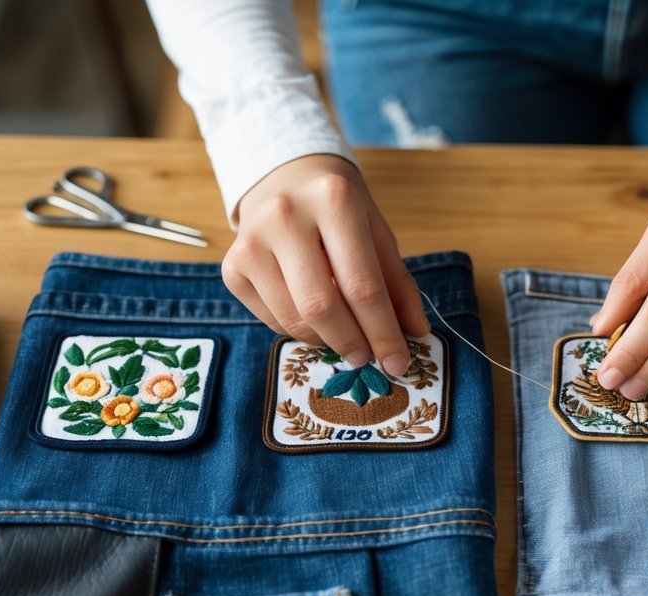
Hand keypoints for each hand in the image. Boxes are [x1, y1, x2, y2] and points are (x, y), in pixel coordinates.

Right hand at [222, 154, 428, 374]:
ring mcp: (251, 240)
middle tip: (368, 358)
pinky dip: (300, 332)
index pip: (362, 285)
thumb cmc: (339, 212)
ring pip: (294, 319)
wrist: (288, 181)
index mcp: (333, 200)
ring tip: (345, 338)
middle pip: (321, 306)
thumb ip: (398, 284)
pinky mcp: (232, 266)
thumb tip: (415, 334)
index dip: (383, 332)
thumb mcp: (376, 234)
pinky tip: (315, 320)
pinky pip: (272, 320)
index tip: (398, 363)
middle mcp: (285, 215)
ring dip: (326, 341)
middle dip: (352, 343)